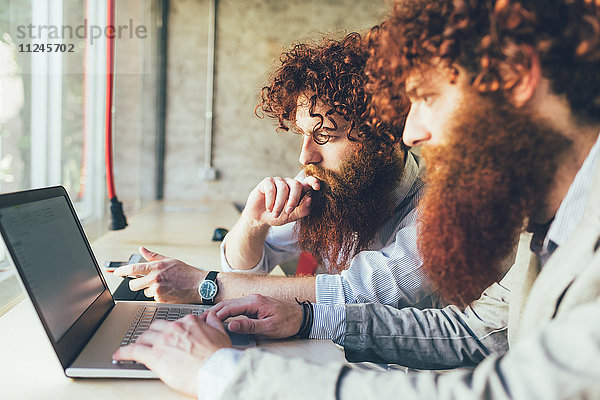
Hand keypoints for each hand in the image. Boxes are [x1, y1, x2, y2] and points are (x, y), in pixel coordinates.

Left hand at [113, 247, 204, 302]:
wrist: (199, 285)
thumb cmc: (186, 272)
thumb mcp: (170, 260)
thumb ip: (153, 256)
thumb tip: (142, 249)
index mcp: (156, 267)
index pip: (133, 269)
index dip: (121, 271)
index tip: (115, 273)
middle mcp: (155, 278)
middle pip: (133, 285)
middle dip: (135, 284)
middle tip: (143, 282)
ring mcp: (157, 290)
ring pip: (144, 292)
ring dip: (149, 290)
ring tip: (163, 286)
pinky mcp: (161, 300)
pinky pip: (152, 298)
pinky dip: (157, 296)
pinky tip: (167, 291)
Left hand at [113, 312, 231, 396]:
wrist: (215, 370)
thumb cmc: (219, 356)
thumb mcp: (221, 333)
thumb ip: (213, 322)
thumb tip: (211, 316)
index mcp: (189, 322)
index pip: (173, 322)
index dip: (169, 330)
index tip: (168, 335)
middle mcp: (174, 328)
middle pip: (156, 327)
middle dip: (151, 334)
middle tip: (150, 341)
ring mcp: (162, 341)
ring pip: (144, 337)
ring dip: (139, 342)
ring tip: (136, 348)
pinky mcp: (153, 355)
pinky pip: (133, 350)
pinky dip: (124, 352)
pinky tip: (120, 355)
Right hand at [203, 294, 303, 338]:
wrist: (303, 316)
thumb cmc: (289, 322)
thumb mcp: (269, 327)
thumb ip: (249, 326)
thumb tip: (231, 325)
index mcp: (254, 302)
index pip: (229, 307)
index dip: (215, 315)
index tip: (205, 322)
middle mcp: (252, 298)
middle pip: (227, 304)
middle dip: (213, 312)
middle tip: (200, 321)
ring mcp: (254, 301)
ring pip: (231, 305)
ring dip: (219, 312)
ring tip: (206, 321)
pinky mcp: (255, 305)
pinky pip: (237, 308)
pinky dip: (227, 313)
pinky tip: (222, 319)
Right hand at [243, 176, 319, 227]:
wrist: (260, 219)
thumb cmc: (277, 216)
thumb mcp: (292, 216)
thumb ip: (302, 210)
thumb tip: (310, 199)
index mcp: (298, 191)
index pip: (308, 182)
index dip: (313, 181)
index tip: (317, 186)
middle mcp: (289, 184)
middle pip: (296, 184)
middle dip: (293, 199)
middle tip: (288, 211)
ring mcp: (278, 181)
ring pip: (283, 188)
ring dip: (280, 204)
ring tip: (275, 214)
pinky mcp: (267, 182)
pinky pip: (271, 189)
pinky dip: (270, 201)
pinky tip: (269, 208)